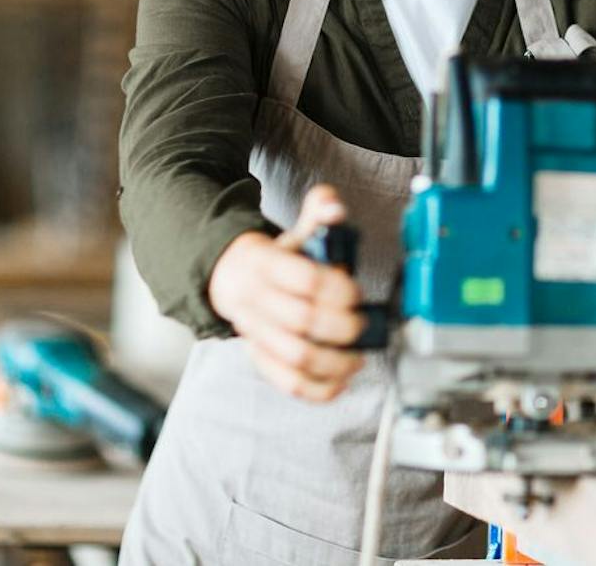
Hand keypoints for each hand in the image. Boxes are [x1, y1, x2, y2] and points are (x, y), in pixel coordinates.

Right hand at [207, 184, 365, 401]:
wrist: (232, 277)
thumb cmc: (278, 257)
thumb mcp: (296, 230)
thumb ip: (320, 212)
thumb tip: (334, 207)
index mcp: (266, 264)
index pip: (305, 279)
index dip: (337, 289)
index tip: (357, 293)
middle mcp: (256, 300)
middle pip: (301, 320)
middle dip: (341, 326)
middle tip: (363, 325)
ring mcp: (255, 333)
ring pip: (293, 356)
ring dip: (332, 362)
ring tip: (358, 359)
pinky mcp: (259, 356)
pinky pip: (284, 381)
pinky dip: (314, 389)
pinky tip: (340, 384)